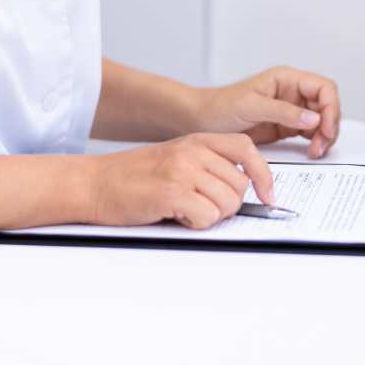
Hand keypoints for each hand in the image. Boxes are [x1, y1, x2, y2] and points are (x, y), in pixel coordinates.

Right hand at [89, 133, 273, 229]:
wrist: (96, 183)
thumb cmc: (135, 176)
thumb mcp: (176, 156)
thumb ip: (208, 163)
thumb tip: (245, 187)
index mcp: (197, 139)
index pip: (246, 149)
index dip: (263, 174)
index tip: (268, 195)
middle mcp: (193, 151)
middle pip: (240, 185)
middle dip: (228, 205)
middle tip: (203, 207)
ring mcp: (182, 170)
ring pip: (227, 203)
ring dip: (212, 216)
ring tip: (187, 211)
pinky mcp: (171, 192)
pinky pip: (207, 216)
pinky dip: (197, 224)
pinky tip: (179, 217)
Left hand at [194, 66, 339, 158]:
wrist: (200, 121)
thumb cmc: (220, 106)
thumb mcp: (251, 106)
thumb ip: (283, 111)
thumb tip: (313, 118)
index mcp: (286, 79)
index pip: (323, 87)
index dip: (330, 107)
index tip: (325, 129)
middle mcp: (292, 92)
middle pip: (327, 104)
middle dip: (329, 125)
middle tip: (320, 146)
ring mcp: (291, 110)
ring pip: (322, 120)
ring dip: (324, 136)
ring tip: (314, 152)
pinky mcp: (286, 127)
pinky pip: (310, 133)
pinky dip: (315, 142)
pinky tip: (310, 151)